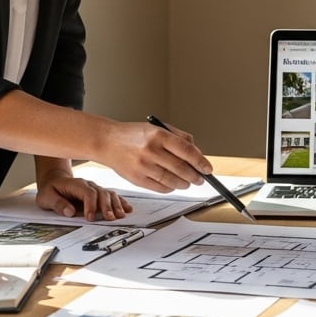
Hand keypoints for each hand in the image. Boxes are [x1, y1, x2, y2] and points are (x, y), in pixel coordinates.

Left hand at [34, 173, 132, 221]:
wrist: (54, 180)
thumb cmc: (50, 190)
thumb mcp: (46, 197)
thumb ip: (57, 204)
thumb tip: (69, 212)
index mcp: (75, 184)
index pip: (87, 193)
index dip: (90, 205)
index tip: (90, 218)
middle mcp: (88, 185)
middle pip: (101, 193)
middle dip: (106, 206)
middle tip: (110, 218)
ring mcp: (95, 188)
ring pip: (109, 194)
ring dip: (116, 204)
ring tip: (121, 215)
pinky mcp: (99, 194)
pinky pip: (112, 196)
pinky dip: (120, 202)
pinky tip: (127, 208)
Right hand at [97, 119, 211, 192]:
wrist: (107, 142)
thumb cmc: (134, 135)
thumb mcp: (157, 128)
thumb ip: (179, 138)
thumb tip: (197, 153)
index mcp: (158, 135)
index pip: (186, 150)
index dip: (200, 161)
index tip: (208, 168)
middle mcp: (151, 151)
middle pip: (181, 168)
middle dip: (195, 176)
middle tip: (200, 178)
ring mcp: (143, 166)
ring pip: (172, 181)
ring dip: (184, 184)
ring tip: (188, 182)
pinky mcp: (137, 179)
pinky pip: (160, 188)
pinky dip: (171, 188)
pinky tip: (173, 184)